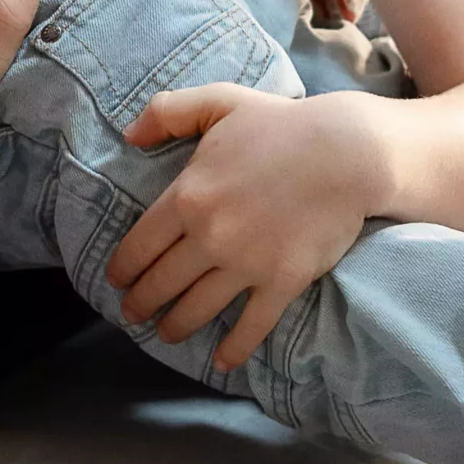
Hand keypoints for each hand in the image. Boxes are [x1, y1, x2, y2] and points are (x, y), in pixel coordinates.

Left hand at [106, 84, 379, 370]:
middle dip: (142, 303)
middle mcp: (209, 235)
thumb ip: (168, 112)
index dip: (123, 269)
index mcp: (188, 195)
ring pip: (197, 308)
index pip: (140, 245)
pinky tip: (222, 361)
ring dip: (176, 327)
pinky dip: (234, 349)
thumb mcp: (219, 102)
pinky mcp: (282, 282)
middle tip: (133, 315)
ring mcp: (247, 263)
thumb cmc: (281, 125)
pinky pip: (251, 325)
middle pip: (162, 282)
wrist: (346, 152)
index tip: (116, 281)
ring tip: (167, 334)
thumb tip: (128, 134)